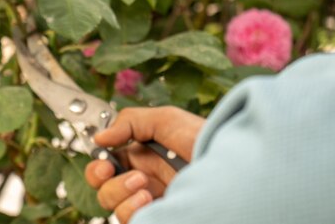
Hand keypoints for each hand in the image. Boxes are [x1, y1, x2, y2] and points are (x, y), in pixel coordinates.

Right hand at [85, 106, 204, 222]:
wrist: (235, 166)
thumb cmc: (208, 139)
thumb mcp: (166, 119)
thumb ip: (130, 122)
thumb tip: (100, 137)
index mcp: (143, 158)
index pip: (108, 164)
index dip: (99, 163)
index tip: (103, 159)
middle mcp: (145, 182)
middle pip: (104, 187)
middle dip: (101, 178)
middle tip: (111, 170)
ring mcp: (152, 202)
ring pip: (112, 205)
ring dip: (119, 192)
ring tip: (142, 184)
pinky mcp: (158, 216)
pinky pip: (129, 219)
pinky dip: (130, 209)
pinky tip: (148, 198)